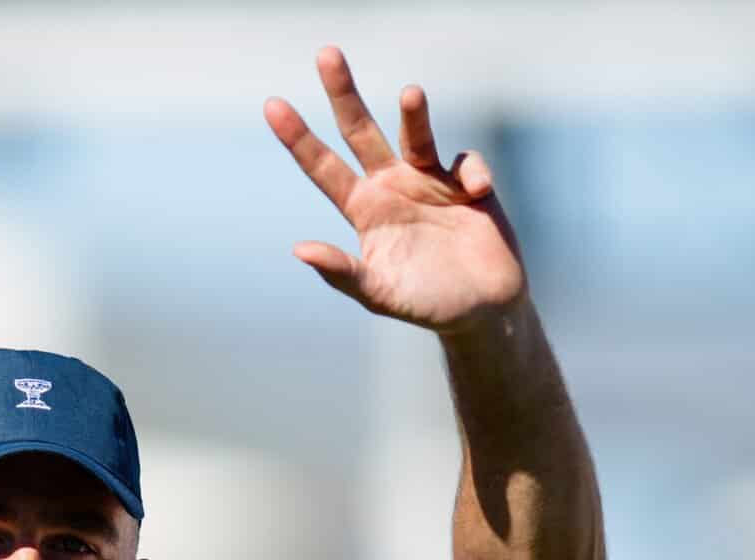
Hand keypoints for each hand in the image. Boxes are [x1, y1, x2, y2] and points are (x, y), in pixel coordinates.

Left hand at [265, 47, 525, 333]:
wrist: (482, 310)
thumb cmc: (424, 303)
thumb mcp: (377, 293)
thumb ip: (342, 273)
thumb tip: (299, 249)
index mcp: (363, 209)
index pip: (324, 167)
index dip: (299, 139)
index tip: (273, 105)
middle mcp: (390, 186)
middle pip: (360, 131)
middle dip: (343, 93)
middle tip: (326, 53)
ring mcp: (429, 180)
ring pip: (415, 133)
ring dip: (413, 114)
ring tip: (411, 94)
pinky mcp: (467, 182)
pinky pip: (466, 162)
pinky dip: (472, 173)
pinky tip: (478, 196)